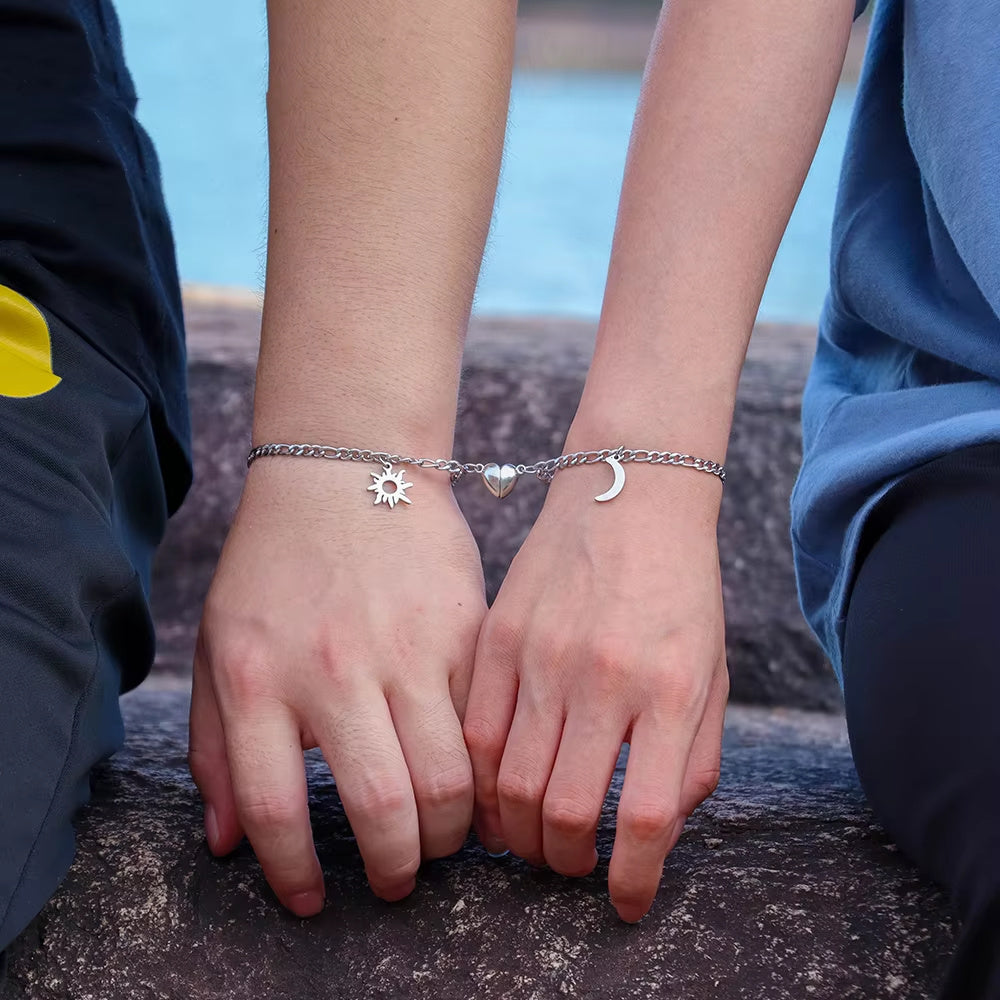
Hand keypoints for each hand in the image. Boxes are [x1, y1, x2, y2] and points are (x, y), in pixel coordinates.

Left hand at [188, 458, 486, 915]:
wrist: (347, 469)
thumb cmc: (274, 564)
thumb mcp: (221, 644)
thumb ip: (216, 747)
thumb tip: (226, 844)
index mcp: (260, 677)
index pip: (276, 811)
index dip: (294, 876)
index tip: (311, 899)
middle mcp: (334, 668)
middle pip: (383, 806)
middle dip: (397, 867)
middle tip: (398, 878)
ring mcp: (407, 646)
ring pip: (450, 776)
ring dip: (452, 830)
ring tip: (444, 836)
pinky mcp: (463, 629)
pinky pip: (483, 723)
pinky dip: (484, 768)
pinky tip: (475, 779)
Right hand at [463, 460, 727, 921]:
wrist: (629, 494)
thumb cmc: (681, 589)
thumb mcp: (712, 672)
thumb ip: (695, 758)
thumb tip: (656, 831)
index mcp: (672, 689)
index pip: (646, 817)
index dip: (633, 879)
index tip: (625, 902)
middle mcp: (605, 677)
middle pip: (565, 811)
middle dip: (563, 863)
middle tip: (567, 866)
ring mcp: (544, 655)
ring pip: (511, 782)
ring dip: (517, 831)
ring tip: (528, 836)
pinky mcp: (500, 636)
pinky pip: (476, 731)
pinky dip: (482, 777)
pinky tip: (495, 788)